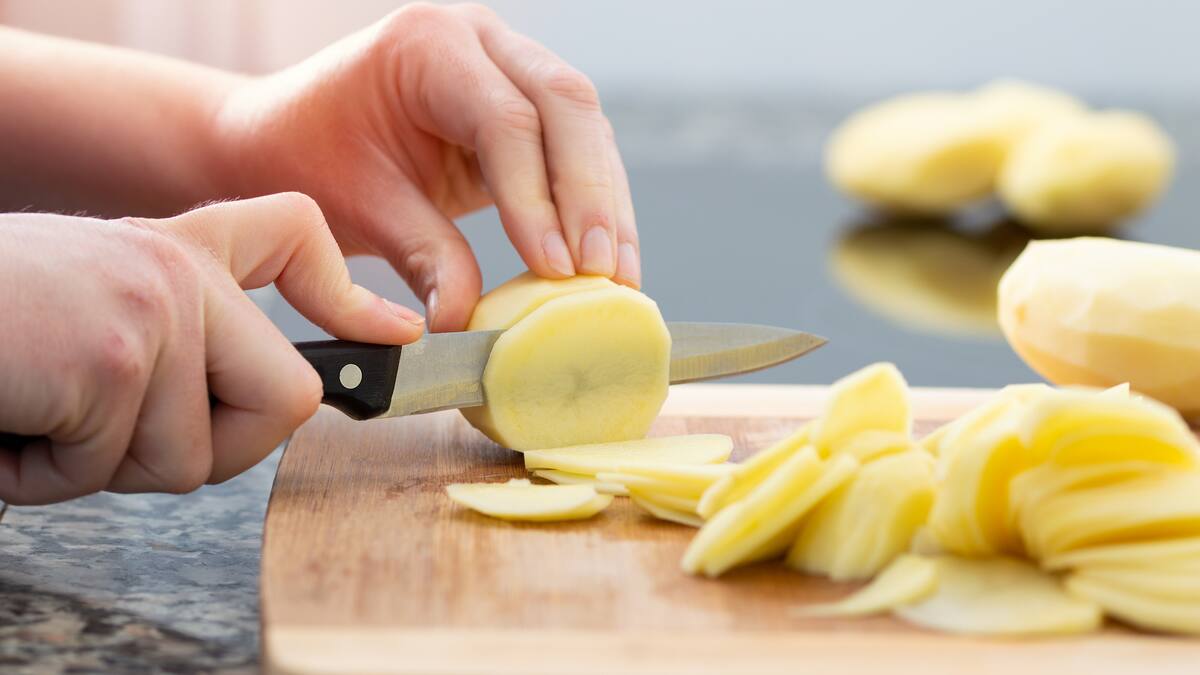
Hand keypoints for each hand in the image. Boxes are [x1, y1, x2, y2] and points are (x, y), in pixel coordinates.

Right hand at [0, 193, 419, 504]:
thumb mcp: (102, 319)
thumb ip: (190, 342)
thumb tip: (298, 401)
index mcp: (179, 252)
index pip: (292, 232)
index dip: (345, 291)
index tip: (388, 336)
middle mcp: (180, 267)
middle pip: (288, 402)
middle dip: (209, 451)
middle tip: (114, 430)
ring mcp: (155, 306)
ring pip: (196, 457)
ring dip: (105, 467)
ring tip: (41, 412)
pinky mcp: (116, 355)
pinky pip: (120, 467)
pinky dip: (50, 474)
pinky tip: (11, 418)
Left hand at [214, 2, 638, 331]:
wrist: (286, 135)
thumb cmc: (308, 157)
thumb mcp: (359, 207)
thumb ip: (422, 256)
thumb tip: (467, 318)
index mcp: (428, 46)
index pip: (505, 119)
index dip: (538, 197)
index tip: (556, 267)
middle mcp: (479, 41)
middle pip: (566, 105)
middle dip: (592, 195)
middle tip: (602, 271)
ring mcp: (507, 66)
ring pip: (585, 126)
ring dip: (606, 205)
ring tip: (618, 276)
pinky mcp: (522, 107)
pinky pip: (575, 149)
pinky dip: (592, 205)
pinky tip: (605, 258)